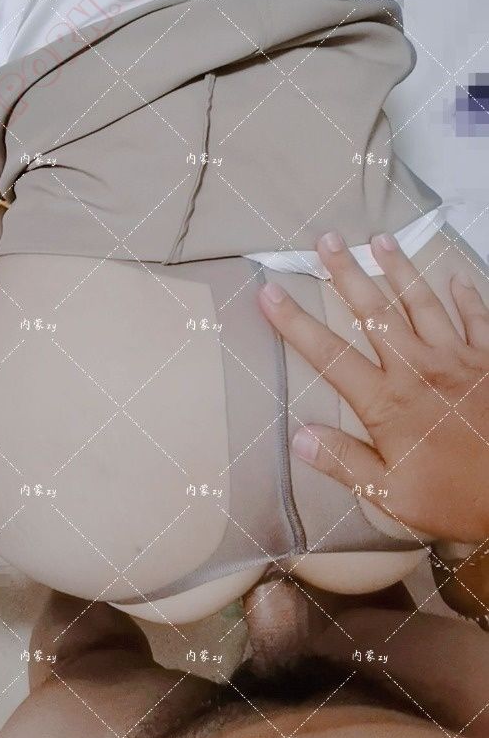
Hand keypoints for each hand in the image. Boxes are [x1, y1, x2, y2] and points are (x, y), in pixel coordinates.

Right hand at [258, 230, 488, 543]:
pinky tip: (456, 276)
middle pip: (374, 312)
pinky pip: (477, 318)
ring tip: (381, 239)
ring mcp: (458, 358)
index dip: (295, 322)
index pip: (329, 355)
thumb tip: (299, 436)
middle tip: (327, 240)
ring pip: (422, 303)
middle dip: (347, 274)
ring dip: (399, 269)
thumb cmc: (456, 498)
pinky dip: (466, 296)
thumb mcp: (392, 494)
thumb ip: (345, 462)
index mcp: (387, 402)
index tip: (269, 292)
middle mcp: (418, 368)